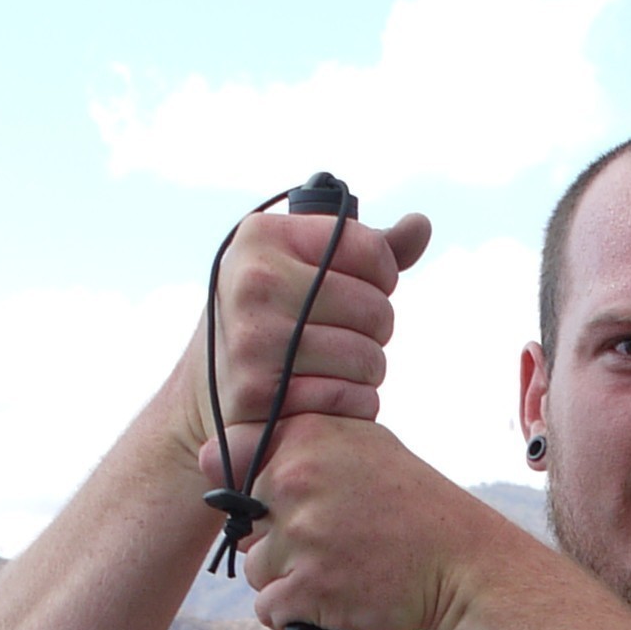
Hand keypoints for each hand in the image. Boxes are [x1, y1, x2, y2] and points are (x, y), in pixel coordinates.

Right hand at [166, 204, 431, 463]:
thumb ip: (368, 248)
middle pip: (375, 309)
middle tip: (346, 336)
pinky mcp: (259, 395)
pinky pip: (352, 400)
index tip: (359, 288)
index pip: (370, 249)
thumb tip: (421, 225)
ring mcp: (253, 338)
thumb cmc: (274, 318)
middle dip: (376, 329)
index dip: (383, 276)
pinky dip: (355, 404)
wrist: (209, 388)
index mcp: (263, 236)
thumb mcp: (307, 268)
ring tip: (337, 366)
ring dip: (368, 371)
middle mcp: (253, 280)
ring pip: (369, 359)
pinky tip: (329, 396)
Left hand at [201, 415, 499, 629]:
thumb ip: (296, 442)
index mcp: (303, 436)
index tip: (289, 506)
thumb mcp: (360, 443)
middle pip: (245, 524)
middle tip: (328, 545)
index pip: (230, 461)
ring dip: (287, 581)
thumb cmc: (411, 503)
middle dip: (276, 541)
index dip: (255, 491)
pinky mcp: (310, 586)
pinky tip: (325, 603)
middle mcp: (294, 479)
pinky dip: (292, 615)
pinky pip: (268, 609)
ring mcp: (302, 534)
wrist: (458, 560)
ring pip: (256, 570)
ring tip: (333, 573)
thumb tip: (209, 457)